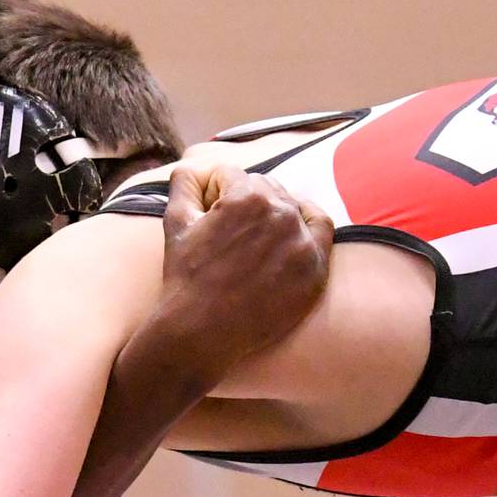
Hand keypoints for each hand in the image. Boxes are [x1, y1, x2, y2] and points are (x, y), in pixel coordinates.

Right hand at [156, 162, 333, 375]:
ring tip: (252, 236)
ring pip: (291, 206)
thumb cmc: (186, 276)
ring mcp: (302, 240)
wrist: (202, 330)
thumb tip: (194, 167)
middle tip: (228, 230)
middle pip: (264, 187)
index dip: (214, 192)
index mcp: (247, 196)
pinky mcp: (316, 267)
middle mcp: (281, 212)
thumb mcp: (175, 222)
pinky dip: (307, 223)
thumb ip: (185, 183)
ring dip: (271, 212)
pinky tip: (292, 230)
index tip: (208, 214)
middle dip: (244, 201)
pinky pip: (321, 229)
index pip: (232, 176)